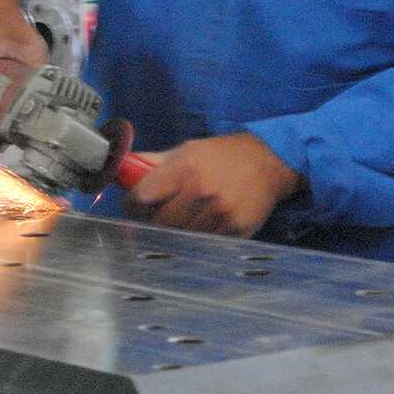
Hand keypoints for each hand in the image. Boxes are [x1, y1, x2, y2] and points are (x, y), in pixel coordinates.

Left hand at [125, 133, 304, 237]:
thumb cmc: (223, 155)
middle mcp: (201, 192)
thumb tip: (124, 168)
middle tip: (156, 215)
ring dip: (176, 232)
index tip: (136, 204)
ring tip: (183, 218)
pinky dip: (198, 238)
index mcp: (184, 168)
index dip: (134, 203)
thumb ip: (154, 162)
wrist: (269, 162)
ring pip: (181, 237)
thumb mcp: (187, 150)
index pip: (141, 197)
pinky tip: (203, 224)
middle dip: (152, 220)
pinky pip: (204, 243)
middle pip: (159, 223)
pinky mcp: (235, 230)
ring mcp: (219, 214)